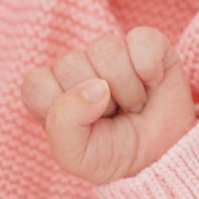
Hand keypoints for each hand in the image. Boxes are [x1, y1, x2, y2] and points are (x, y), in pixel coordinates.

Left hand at [19, 28, 194, 186]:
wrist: (161, 160)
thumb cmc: (112, 155)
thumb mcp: (75, 156)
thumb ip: (63, 122)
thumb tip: (95, 87)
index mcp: (51, 93)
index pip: (36, 83)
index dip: (60, 109)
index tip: (81, 128)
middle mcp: (77, 67)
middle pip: (70, 64)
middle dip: (98, 102)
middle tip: (112, 117)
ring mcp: (110, 52)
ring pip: (106, 49)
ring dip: (127, 89)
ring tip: (133, 105)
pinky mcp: (145, 43)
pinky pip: (141, 39)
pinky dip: (150, 68)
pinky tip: (152, 84)